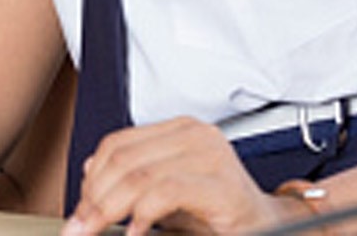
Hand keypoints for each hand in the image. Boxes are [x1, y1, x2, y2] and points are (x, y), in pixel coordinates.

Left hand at [63, 117, 298, 234]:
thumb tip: (89, 173)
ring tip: (96, 231)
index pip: (118, 144)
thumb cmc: (224, 219)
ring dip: (108, 208)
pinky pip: (165, 191)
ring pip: (138, 174)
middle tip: (78, 228)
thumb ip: (136, 181)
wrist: (278, 232)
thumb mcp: (171, 198)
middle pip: (123, 159)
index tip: (78, 211)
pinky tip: (133, 234)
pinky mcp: (222, 185)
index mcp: (180, 131)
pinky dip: (141, 214)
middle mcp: (195, 134)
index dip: (92, 178)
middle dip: (94, 198)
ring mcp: (210, 155)